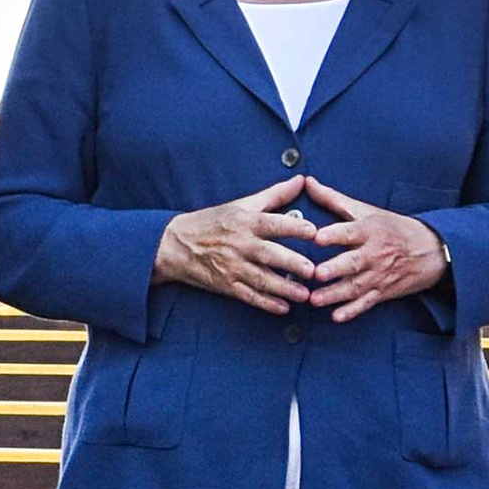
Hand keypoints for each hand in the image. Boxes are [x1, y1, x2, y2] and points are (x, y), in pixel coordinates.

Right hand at [155, 175, 313, 313]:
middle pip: (268, 254)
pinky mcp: (226, 285)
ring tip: (304, 294)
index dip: (293, 226)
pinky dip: (265, 303)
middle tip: (312, 270)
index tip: (313, 231)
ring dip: (283, 288)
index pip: (273, 223)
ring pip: (261, 279)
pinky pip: (249, 296)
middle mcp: (239, 244)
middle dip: (291, 262)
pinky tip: (283, 308)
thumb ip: (275, 195)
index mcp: (245, 222)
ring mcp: (232, 266)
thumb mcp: (242, 205)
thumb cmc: (212, 221)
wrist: (176, 244)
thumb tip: (302, 180)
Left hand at [300, 178, 446, 322]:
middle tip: (316, 274)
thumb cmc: (392, 227)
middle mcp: (375, 253)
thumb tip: (308, 182)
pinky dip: (353, 311)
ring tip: (315, 300)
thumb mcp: (366, 210)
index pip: (350, 231)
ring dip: (335, 294)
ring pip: (356, 286)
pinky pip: (367, 303)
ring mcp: (379, 274)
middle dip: (335, 269)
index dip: (334, 234)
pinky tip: (337, 317)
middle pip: (353, 262)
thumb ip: (334, 199)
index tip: (318, 237)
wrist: (431, 250)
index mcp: (370, 230)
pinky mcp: (383, 291)